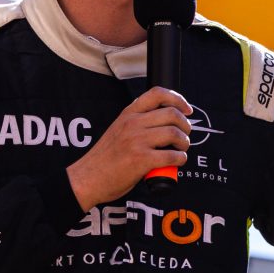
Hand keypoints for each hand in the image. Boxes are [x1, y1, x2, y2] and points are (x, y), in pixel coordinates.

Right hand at [66, 87, 191, 210]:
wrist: (87, 178)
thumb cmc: (105, 158)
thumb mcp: (118, 129)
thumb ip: (138, 123)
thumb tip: (167, 122)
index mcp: (128, 114)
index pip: (157, 94)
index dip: (178, 99)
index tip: (187, 110)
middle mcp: (133, 124)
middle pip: (172, 114)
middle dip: (185, 126)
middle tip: (184, 136)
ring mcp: (137, 141)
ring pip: (175, 133)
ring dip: (184, 143)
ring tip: (180, 149)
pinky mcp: (141, 160)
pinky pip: (172, 156)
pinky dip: (180, 159)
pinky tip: (176, 162)